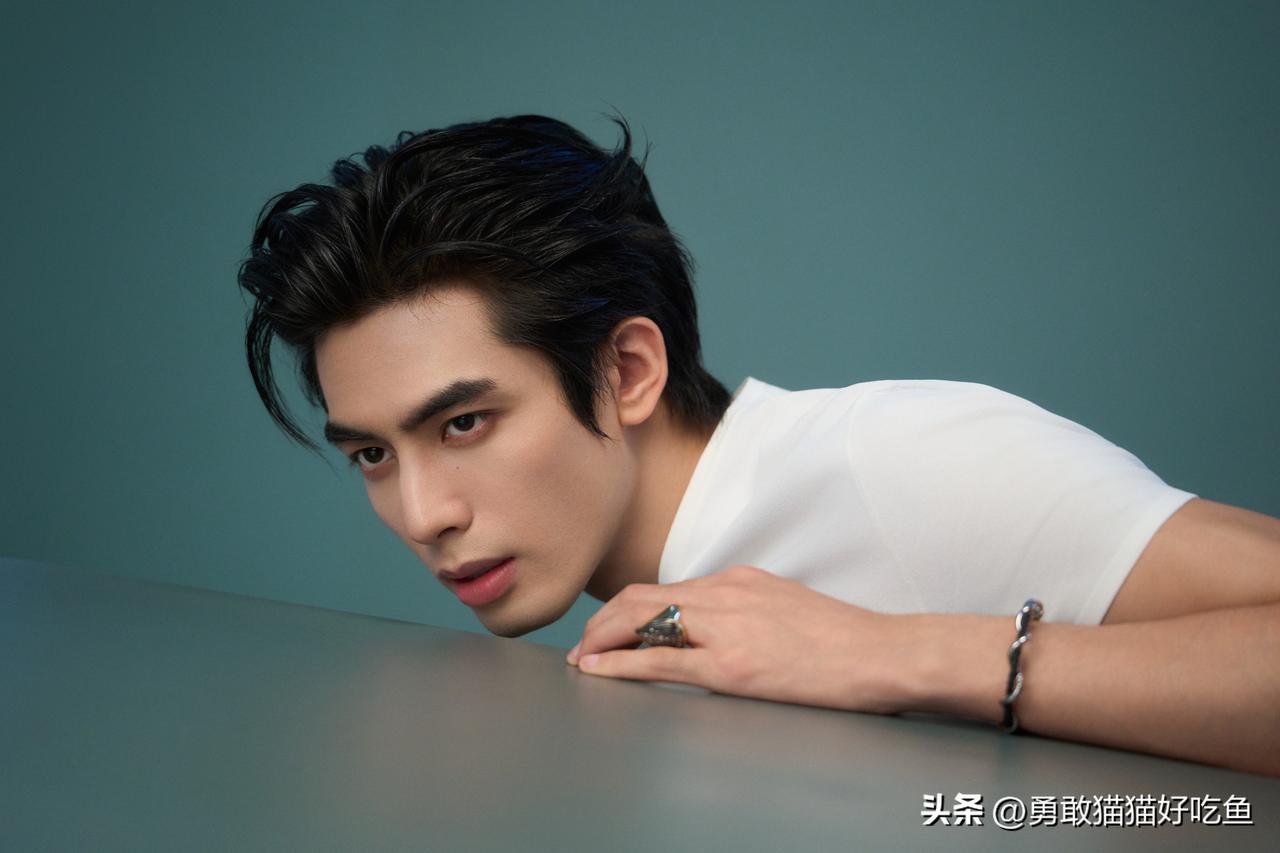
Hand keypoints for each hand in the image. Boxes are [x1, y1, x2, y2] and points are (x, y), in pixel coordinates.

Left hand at [566, 565, 915, 713]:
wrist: (880, 654)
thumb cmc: (841, 641)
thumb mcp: (783, 608)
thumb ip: (743, 612)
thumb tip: (712, 631)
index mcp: (737, 580)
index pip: (663, 589)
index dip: (624, 609)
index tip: (604, 631)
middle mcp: (725, 593)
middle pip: (641, 597)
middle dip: (602, 623)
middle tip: (581, 649)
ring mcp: (726, 627)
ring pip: (642, 621)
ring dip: (602, 640)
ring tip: (582, 661)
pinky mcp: (731, 665)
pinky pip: (662, 662)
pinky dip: (621, 665)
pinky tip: (599, 672)